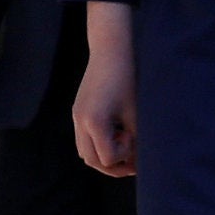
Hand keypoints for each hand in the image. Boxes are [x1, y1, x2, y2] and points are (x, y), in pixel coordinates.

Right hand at [72, 4, 136, 176]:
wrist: (112, 49)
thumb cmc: (129, 78)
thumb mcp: (136, 111)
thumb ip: (136, 138)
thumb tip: (139, 160)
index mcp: (94, 121)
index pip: (106, 158)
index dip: (125, 155)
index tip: (135, 137)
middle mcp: (79, 121)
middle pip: (90, 160)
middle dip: (112, 165)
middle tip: (133, 162)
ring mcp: (76, 116)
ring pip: (84, 151)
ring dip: (103, 155)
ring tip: (124, 145)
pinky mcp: (77, 110)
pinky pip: (84, 138)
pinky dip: (98, 143)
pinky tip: (116, 132)